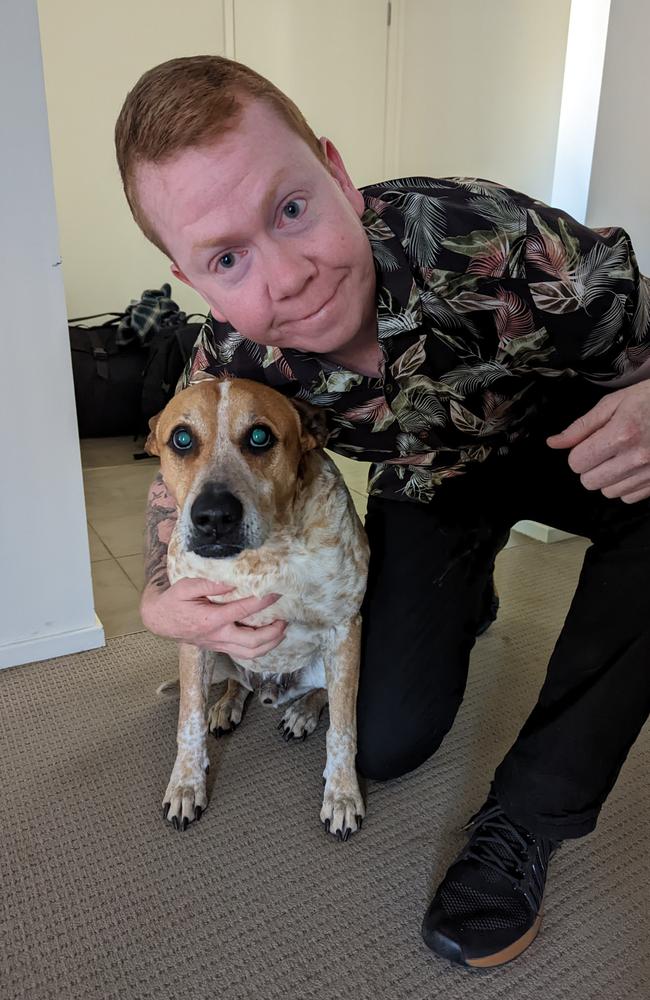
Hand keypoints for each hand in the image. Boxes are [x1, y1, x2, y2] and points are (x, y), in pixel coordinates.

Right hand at [141, 578, 285, 657]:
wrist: (160, 621)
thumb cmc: (173, 602)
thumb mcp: (185, 587)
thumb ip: (208, 584)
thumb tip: (231, 582)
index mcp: (211, 620)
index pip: (244, 611)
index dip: (263, 602)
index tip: (276, 593)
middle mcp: (218, 636)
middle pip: (253, 642)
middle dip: (273, 632)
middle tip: (284, 619)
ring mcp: (219, 644)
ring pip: (250, 653)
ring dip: (270, 644)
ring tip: (281, 631)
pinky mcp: (220, 647)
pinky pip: (244, 653)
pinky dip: (260, 649)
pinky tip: (268, 638)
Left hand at [546, 381, 649, 502]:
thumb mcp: (614, 402)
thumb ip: (582, 426)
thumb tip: (554, 443)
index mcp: (621, 434)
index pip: (577, 462)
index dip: (578, 452)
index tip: (589, 443)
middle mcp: (635, 458)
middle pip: (589, 482)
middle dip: (590, 466)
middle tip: (604, 449)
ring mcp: (649, 473)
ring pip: (608, 492)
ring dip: (608, 478)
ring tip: (621, 456)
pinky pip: (629, 498)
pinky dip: (626, 485)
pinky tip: (633, 467)